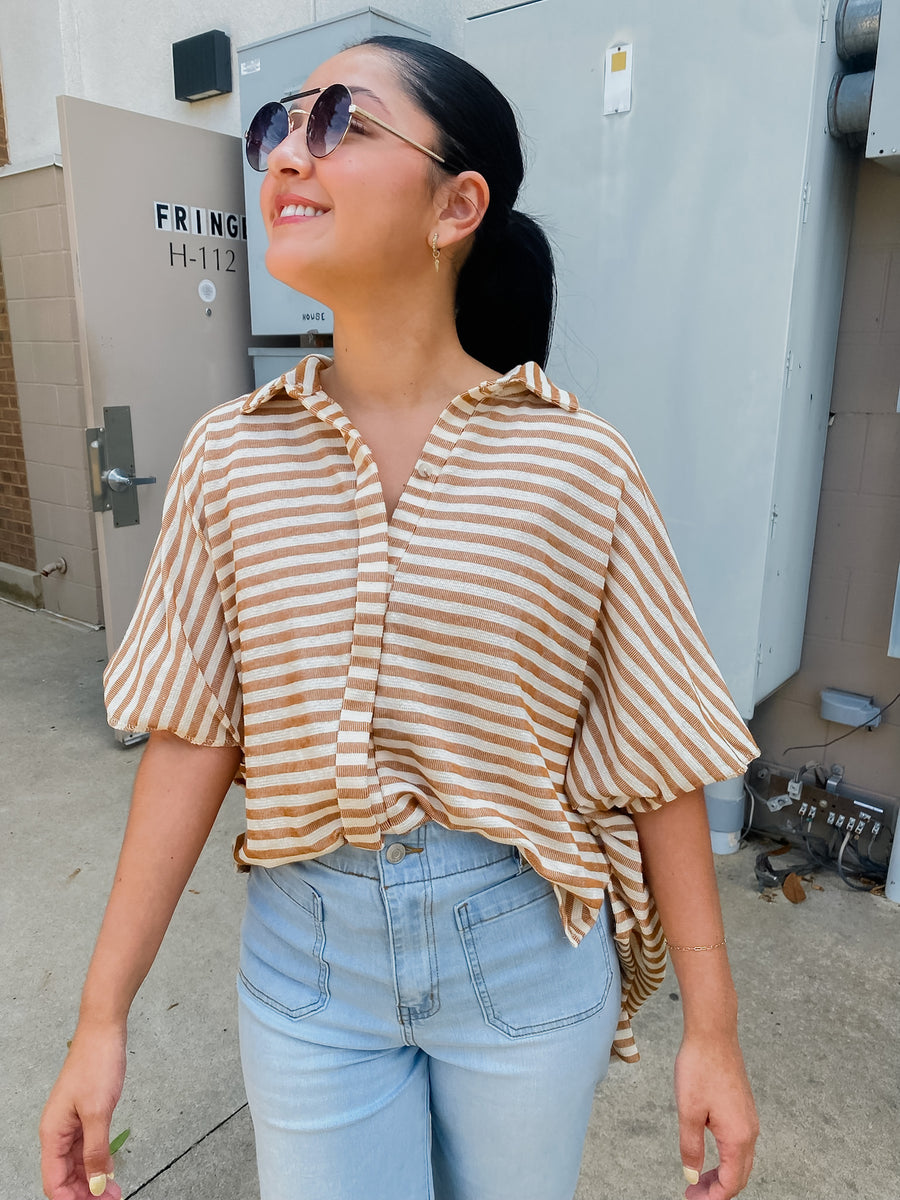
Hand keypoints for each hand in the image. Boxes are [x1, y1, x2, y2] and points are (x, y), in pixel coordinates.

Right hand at [40, 1024, 126, 1199]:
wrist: (104, 1032)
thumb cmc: (96, 1064)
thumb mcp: (98, 1112)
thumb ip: (95, 1151)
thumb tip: (96, 1184)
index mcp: (52, 1132)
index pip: (54, 1181)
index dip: (72, 1199)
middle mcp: (58, 1131)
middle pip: (65, 1176)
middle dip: (85, 1193)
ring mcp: (71, 1123)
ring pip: (77, 1163)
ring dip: (93, 1179)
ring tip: (114, 1191)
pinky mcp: (85, 1114)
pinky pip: (86, 1147)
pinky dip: (98, 1160)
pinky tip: (110, 1168)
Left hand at [675, 1032, 757, 1198]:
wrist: (713, 1034)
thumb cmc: (700, 1067)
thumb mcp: (688, 1111)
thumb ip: (691, 1147)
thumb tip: (692, 1174)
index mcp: (738, 1137)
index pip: (731, 1183)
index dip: (713, 1197)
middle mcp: (750, 1131)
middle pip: (739, 1175)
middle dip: (718, 1190)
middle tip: (693, 1194)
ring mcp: (749, 1119)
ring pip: (740, 1160)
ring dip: (722, 1174)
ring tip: (698, 1178)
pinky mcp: (743, 1108)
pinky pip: (740, 1144)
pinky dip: (726, 1158)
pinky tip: (709, 1154)